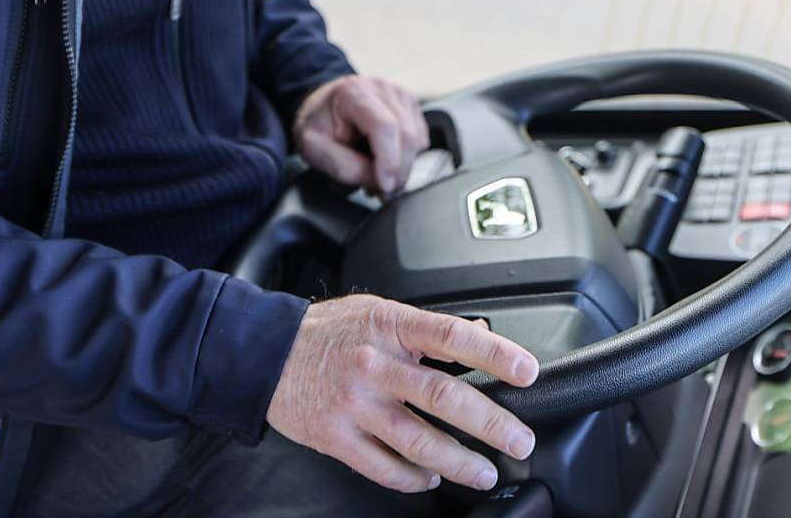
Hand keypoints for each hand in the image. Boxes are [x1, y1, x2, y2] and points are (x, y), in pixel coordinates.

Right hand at [267, 295, 538, 493]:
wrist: (263, 353)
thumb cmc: (326, 331)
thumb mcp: (376, 311)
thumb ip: (423, 326)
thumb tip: (477, 330)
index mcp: (390, 325)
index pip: (453, 336)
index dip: (495, 353)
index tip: (527, 371)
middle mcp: (374, 363)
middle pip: (443, 395)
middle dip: (490, 423)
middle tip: (519, 440)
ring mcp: (354, 403)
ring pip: (417, 440)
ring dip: (459, 462)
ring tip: (484, 472)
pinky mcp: (335, 436)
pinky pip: (383, 466)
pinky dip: (413, 478)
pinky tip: (431, 479)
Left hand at [294, 76, 429, 195]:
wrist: (324, 107)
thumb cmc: (319, 125)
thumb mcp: (314, 149)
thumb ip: (344, 167)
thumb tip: (378, 182)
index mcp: (354, 93)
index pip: (384, 127)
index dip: (389, 160)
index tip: (385, 186)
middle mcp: (382, 89)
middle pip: (406, 136)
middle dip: (398, 172)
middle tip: (382, 192)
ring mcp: (400, 96)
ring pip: (417, 141)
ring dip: (403, 168)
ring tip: (379, 175)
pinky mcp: (411, 106)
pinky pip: (421, 140)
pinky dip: (407, 158)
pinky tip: (387, 159)